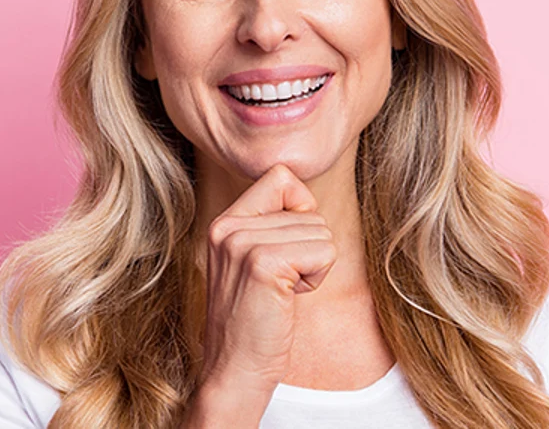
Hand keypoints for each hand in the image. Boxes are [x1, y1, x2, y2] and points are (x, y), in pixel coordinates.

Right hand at [197, 163, 337, 403]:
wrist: (234, 371)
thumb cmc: (254, 321)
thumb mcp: (251, 262)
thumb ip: (270, 227)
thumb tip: (306, 198)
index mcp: (225, 222)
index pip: (280, 177)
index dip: (300, 206)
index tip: (289, 244)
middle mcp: (228, 226)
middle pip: (308, 208)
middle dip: (308, 247)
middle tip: (280, 282)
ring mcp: (242, 243)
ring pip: (320, 230)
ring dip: (313, 264)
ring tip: (281, 292)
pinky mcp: (263, 263)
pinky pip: (323, 250)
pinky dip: (317, 276)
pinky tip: (289, 297)